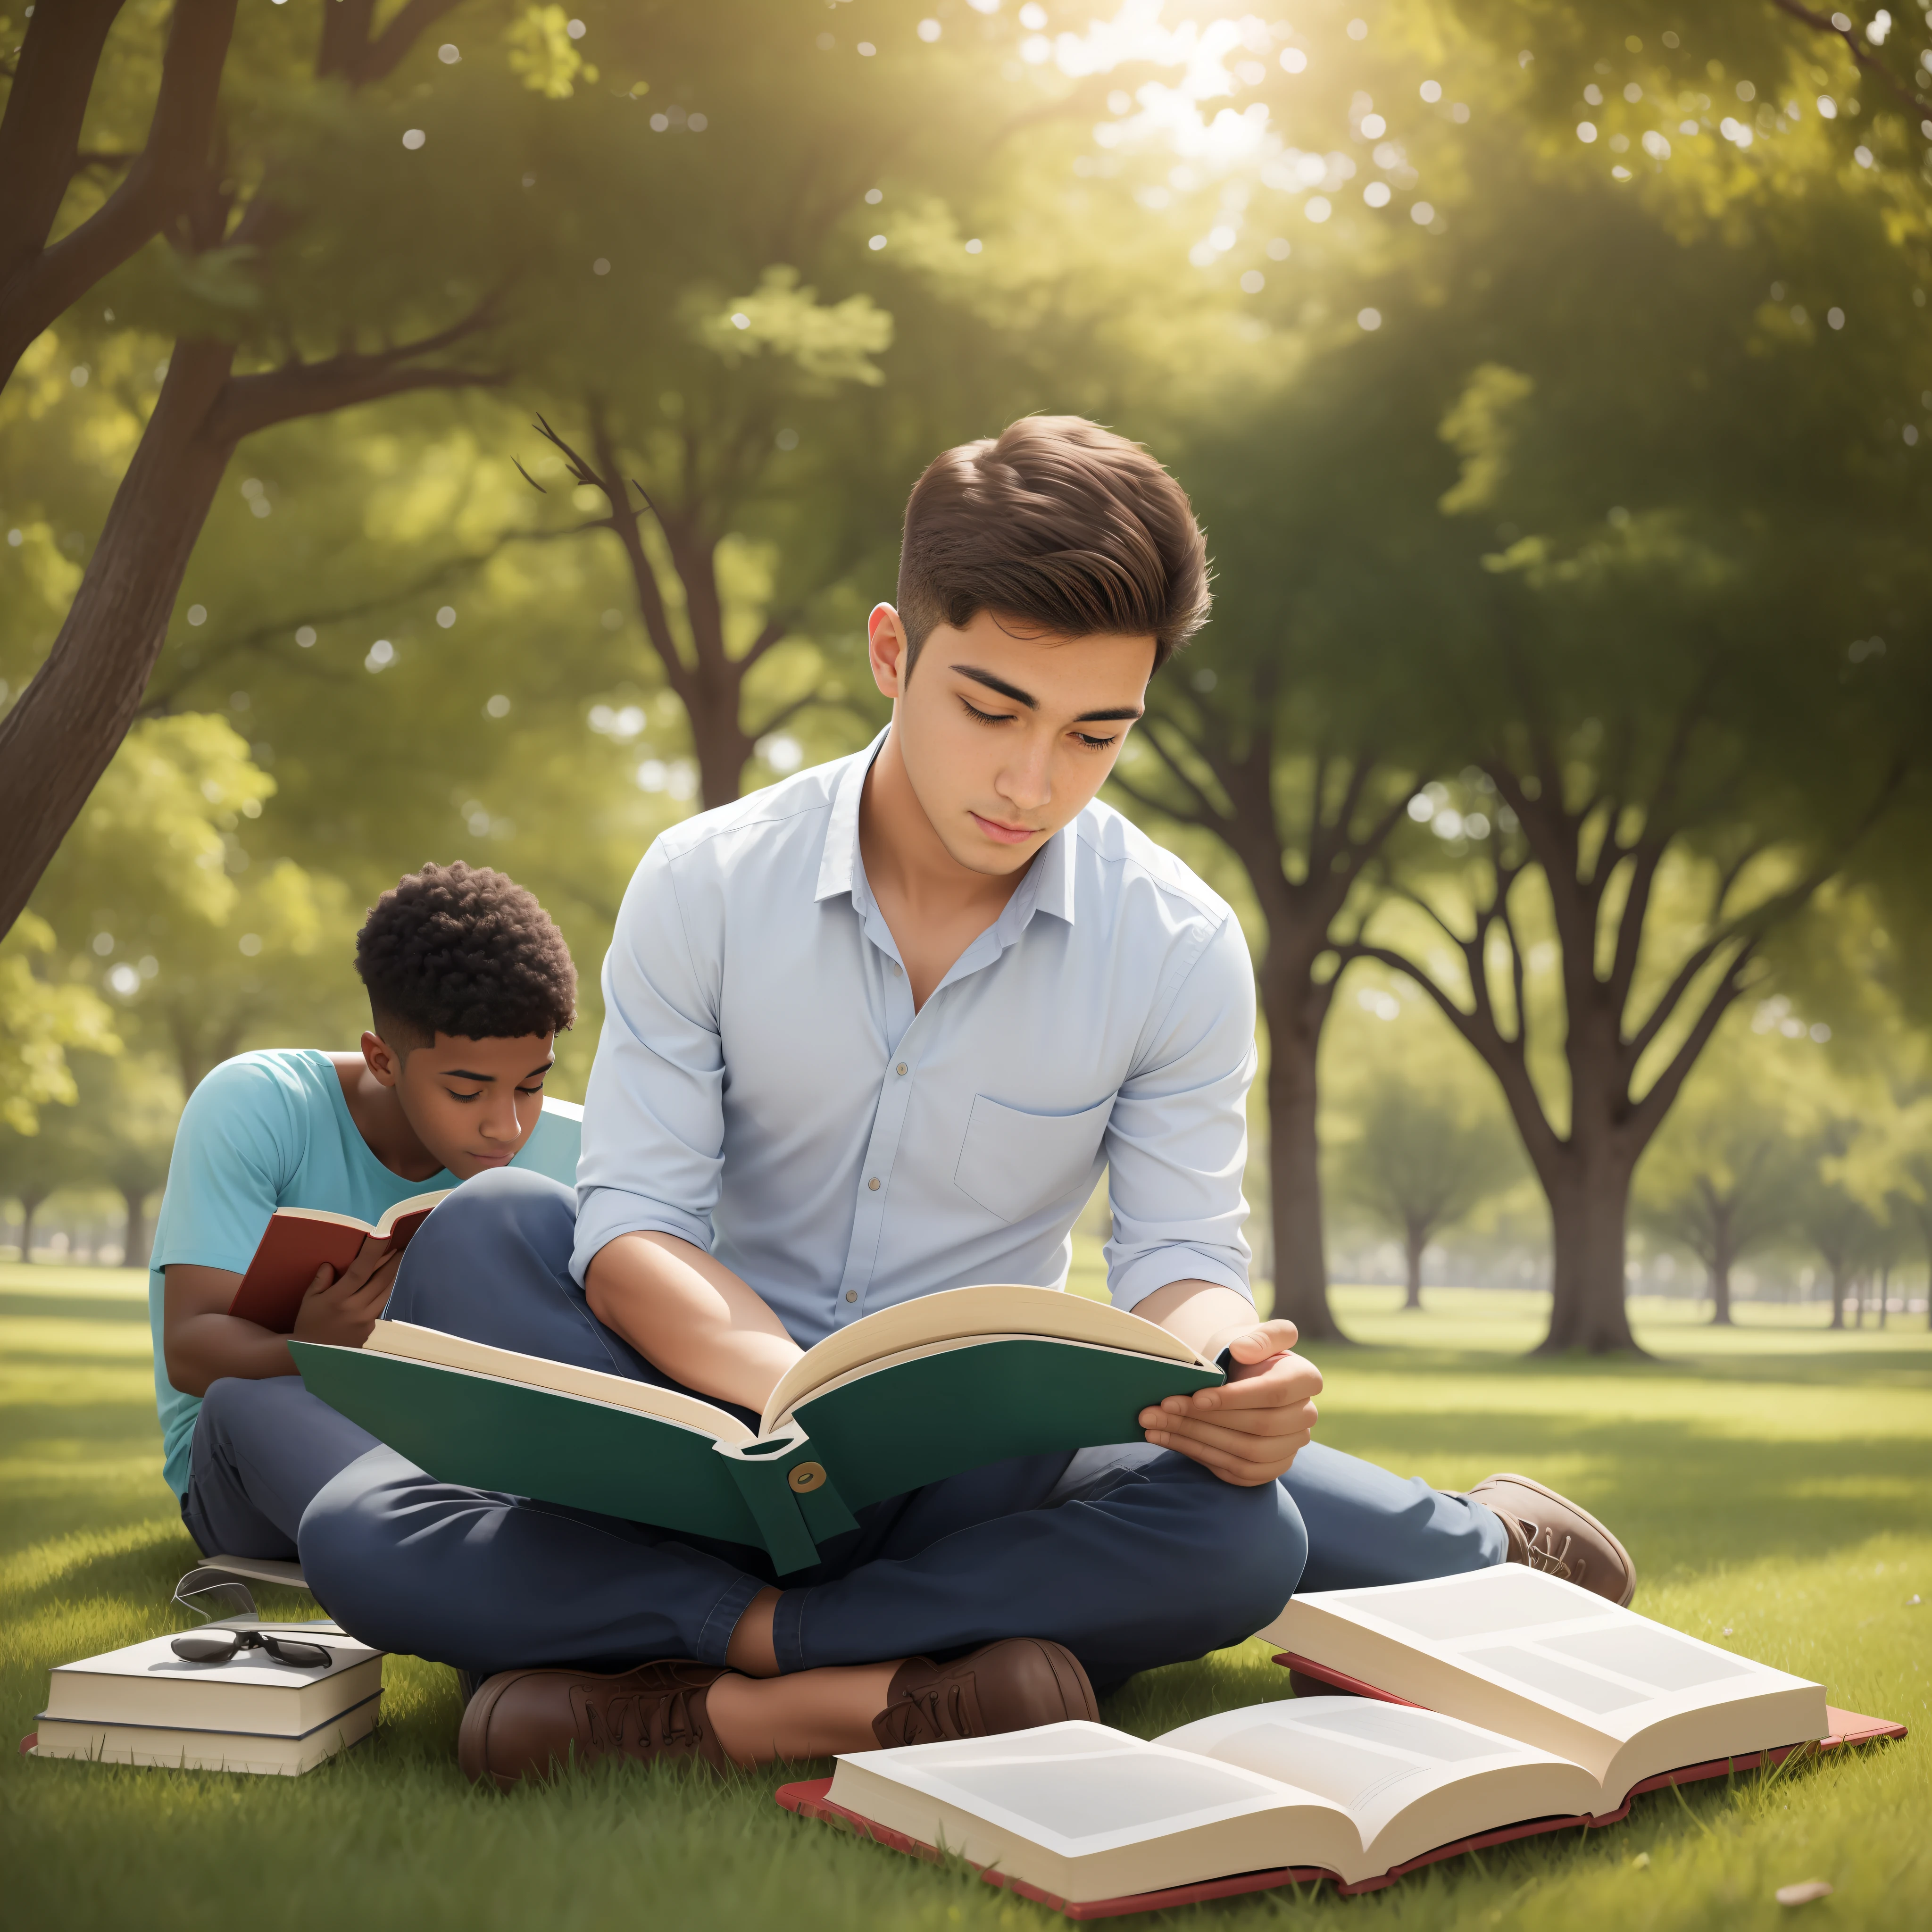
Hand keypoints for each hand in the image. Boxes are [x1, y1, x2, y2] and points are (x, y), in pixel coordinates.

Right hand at [291, 1234, 399, 1348]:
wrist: (314, 1355)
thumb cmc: (309, 1323)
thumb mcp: (309, 1301)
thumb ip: (321, 1281)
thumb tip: (330, 1263)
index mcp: (337, 1299)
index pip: (360, 1271)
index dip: (373, 1253)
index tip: (383, 1237)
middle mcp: (356, 1309)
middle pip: (381, 1280)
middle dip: (392, 1261)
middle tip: (400, 1246)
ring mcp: (366, 1320)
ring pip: (386, 1292)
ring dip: (393, 1274)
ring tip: (397, 1260)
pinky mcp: (373, 1329)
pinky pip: (383, 1305)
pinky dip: (386, 1291)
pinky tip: (388, 1282)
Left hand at [1138, 1317, 1320, 1486]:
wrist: (1236, 1376)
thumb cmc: (1242, 1352)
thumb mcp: (1251, 1333)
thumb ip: (1260, 1335)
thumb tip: (1243, 1350)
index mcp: (1305, 1379)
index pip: (1273, 1393)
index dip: (1235, 1398)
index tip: (1196, 1396)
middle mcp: (1304, 1418)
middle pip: (1256, 1428)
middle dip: (1203, 1419)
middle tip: (1158, 1409)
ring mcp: (1288, 1448)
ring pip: (1243, 1453)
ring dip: (1192, 1439)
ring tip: (1153, 1424)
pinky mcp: (1266, 1469)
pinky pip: (1233, 1471)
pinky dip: (1196, 1454)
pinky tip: (1165, 1438)